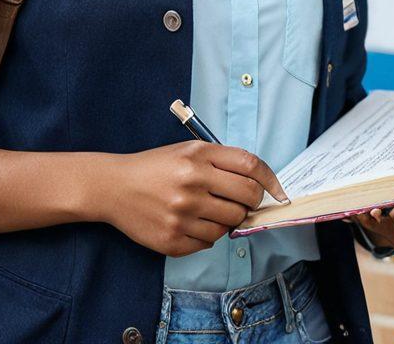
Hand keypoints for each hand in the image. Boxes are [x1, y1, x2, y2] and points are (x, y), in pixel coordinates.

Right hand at [96, 141, 288, 257]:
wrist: (114, 187)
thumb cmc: (155, 167)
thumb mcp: (187, 150)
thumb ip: (222, 162)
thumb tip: (260, 185)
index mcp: (197, 156)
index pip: (250, 165)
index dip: (270, 179)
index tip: (279, 191)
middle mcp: (192, 183)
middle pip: (247, 199)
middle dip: (250, 202)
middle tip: (239, 201)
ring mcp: (183, 214)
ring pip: (231, 224)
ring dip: (226, 219)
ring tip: (205, 209)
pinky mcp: (174, 240)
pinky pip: (209, 242)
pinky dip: (206, 234)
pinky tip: (189, 221)